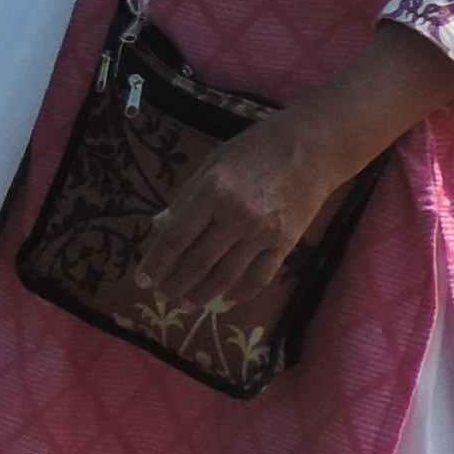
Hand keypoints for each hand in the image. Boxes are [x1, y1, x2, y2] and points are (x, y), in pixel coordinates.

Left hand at [136, 109, 350, 318]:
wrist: (312, 149)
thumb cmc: (255, 149)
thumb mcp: (212, 164)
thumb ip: (186, 197)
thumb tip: (160, 226)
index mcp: (212, 191)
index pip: (176, 237)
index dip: (156, 262)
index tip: (142, 279)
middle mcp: (236, 216)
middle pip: (198, 261)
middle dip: (176, 284)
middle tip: (161, 297)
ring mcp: (263, 233)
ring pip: (226, 275)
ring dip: (203, 294)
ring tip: (187, 305)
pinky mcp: (285, 243)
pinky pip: (259, 276)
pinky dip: (241, 292)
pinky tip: (225, 301)